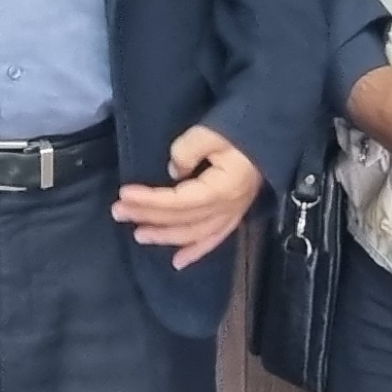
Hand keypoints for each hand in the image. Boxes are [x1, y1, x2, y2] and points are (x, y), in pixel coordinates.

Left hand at [114, 126, 261, 267]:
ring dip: (166, 236)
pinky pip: (214, 239)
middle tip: (118, 213)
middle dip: (148, 217)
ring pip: (195, 234)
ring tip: (139, 235)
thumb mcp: (211, 132)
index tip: (124, 195)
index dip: (149, 201)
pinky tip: (178, 262)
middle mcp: (227, 208)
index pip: (178, 202)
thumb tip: (173, 174)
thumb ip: (186, 152)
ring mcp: (233, 213)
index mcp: (221, 189)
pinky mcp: (235, 213)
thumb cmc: (241, 129)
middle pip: (182, 219)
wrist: (272, 130)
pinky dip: (196, 251)